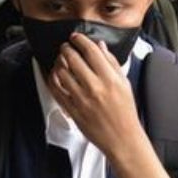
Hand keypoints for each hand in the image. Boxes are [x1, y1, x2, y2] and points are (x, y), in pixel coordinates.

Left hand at [48, 33, 142, 158]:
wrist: (123, 139)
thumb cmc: (125, 112)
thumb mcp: (124, 84)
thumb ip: (111, 62)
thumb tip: (100, 45)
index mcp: (110, 79)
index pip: (91, 51)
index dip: (80, 40)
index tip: (76, 37)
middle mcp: (95, 87)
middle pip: (73, 58)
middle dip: (67, 48)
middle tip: (66, 46)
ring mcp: (82, 99)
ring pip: (62, 72)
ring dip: (59, 61)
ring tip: (61, 60)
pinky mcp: (72, 110)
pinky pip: (56, 89)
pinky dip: (53, 78)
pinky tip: (56, 74)